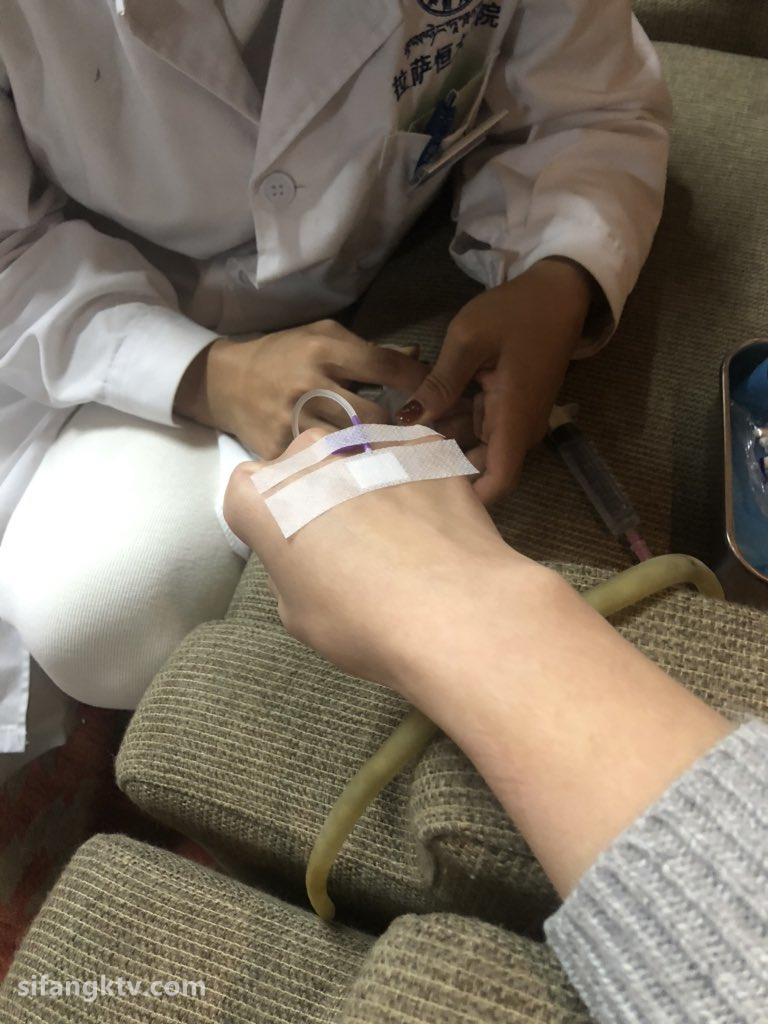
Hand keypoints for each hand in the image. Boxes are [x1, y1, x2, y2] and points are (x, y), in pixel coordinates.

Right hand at [175, 320, 427, 457]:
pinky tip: (357, 475)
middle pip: (374, 415)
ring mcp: (292, 421)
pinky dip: (343, 471)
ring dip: (374, 454)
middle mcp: (309, 385)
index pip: (384, 366)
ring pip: (351, 447)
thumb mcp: (323, 337)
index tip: (438, 397)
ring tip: (393, 460)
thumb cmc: (281, 355)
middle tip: (413, 437)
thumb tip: (418, 356)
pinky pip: (322, 467)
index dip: (418, 383)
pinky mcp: (279, 451)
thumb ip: (371, 350)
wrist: (223, 382)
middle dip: (398, 428)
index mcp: (323, 350)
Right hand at [223, 430, 534, 693]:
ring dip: (366, 484)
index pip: (248, 494)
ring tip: (397, 537)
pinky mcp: (425, 446)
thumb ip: (288, 567)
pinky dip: (414, 481)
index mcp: (263, 497)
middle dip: (317, 494)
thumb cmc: (364, 622)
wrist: (454, 611)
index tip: (293, 547)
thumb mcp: (296, 613)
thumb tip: (309, 555)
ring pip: (357, 457)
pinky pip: (408, 459)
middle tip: (347, 543)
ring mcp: (369, 442)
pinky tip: (431, 524)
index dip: (270, 521)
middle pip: (303, 466)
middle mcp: (311, 456)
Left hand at [396, 259, 593, 504]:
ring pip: (473, 446)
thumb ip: (440, 383)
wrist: (558, 293)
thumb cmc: (518, 312)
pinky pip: (477, 427)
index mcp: (514, 419)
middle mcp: (518, 429)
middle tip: (396, 449)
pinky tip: (424, 407)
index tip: (426, 487)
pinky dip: (452, 421)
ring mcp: (514, 420)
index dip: (466, 496)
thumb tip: (407, 419)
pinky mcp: (508, 409)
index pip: (499, 482)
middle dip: (440, 460)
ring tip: (401, 425)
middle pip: (478, 466)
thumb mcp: (469, 339)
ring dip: (442, 438)